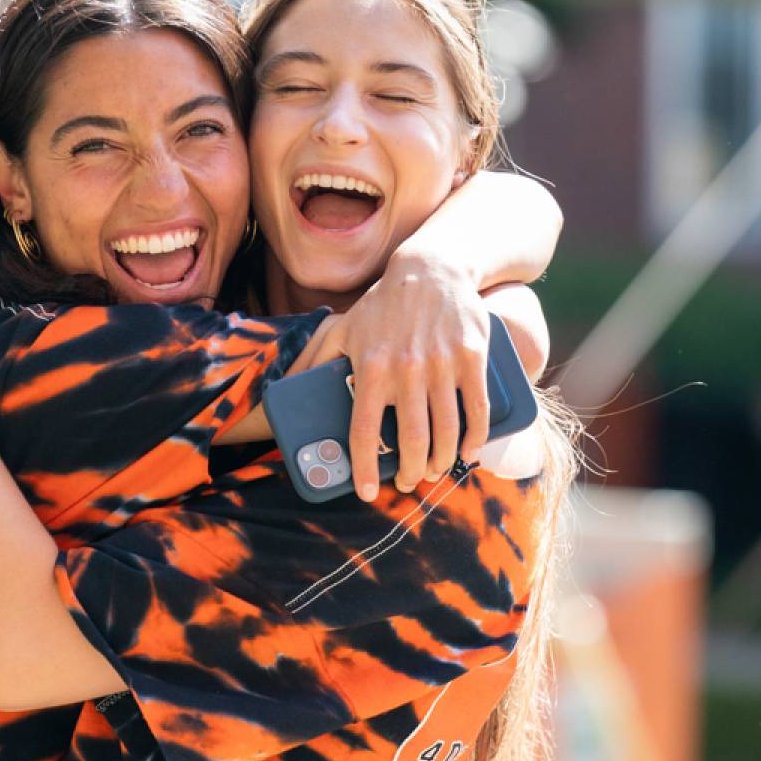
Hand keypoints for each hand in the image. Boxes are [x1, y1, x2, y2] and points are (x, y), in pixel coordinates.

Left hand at [327, 250, 491, 500]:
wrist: (432, 269)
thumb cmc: (384, 304)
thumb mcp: (344, 327)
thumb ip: (316, 358)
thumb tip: (285, 386)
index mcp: (370, 367)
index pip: (364, 431)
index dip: (365, 468)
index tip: (367, 492)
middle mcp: (406, 369)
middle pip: (412, 441)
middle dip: (412, 473)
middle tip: (410, 482)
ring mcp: (442, 365)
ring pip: (446, 431)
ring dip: (442, 461)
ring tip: (436, 470)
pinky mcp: (472, 358)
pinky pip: (476, 409)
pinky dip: (474, 438)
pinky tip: (467, 452)